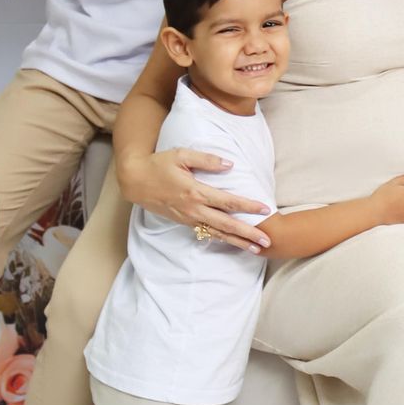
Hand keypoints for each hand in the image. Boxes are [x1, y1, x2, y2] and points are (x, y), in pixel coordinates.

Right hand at [126, 147, 271, 253]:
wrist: (135, 181)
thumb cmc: (159, 164)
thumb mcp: (181, 155)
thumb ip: (207, 160)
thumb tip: (230, 165)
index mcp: (195, 192)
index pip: (227, 201)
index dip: (247, 205)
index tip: (265, 209)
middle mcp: (193, 209)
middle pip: (226, 224)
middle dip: (248, 233)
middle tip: (268, 241)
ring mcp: (188, 218)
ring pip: (217, 233)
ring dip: (238, 242)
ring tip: (257, 249)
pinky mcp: (184, 222)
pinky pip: (206, 233)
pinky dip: (222, 240)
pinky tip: (235, 243)